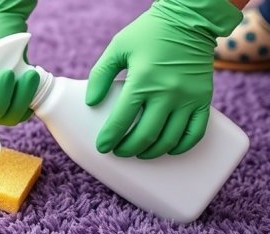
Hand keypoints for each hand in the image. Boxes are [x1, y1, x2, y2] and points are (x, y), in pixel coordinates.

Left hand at [86, 0, 241, 158]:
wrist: (190, 20)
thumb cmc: (149, 32)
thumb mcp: (118, 47)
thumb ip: (100, 75)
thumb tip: (90, 103)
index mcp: (143, 80)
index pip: (122, 119)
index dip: (110, 138)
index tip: (102, 147)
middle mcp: (167, 92)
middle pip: (146, 135)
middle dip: (128, 149)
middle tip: (118, 152)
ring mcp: (188, 98)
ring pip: (169, 139)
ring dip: (152, 152)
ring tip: (139, 153)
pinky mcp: (203, 99)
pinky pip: (196, 132)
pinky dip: (182, 146)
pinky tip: (169, 150)